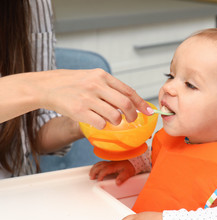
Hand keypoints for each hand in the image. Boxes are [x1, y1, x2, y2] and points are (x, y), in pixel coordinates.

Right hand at [34, 69, 151, 128]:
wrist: (48, 86)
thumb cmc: (73, 83)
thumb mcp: (93, 77)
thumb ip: (110, 87)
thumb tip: (130, 102)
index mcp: (102, 76)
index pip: (128, 91)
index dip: (141, 103)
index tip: (148, 112)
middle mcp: (96, 85)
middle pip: (125, 104)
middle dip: (133, 115)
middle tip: (132, 120)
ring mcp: (88, 98)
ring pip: (114, 116)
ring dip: (117, 122)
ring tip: (112, 120)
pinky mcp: (79, 111)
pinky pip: (100, 123)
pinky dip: (102, 125)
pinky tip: (98, 122)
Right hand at [89, 160, 135, 184]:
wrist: (133, 162)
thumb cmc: (130, 168)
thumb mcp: (127, 174)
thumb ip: (122, 178)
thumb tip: (117, 183)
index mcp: (113, 166)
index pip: (104, 170)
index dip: (100, 175)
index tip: (98, 180)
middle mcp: (110, 163)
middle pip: (99, 166)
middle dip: (94, 171)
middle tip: (91, 178)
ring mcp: (109, 162)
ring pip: (99, 164)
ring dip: (94, 168)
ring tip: (91, 174)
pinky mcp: (109, 162)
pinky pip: (100, 163)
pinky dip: (96, 166)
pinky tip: (95, 170)